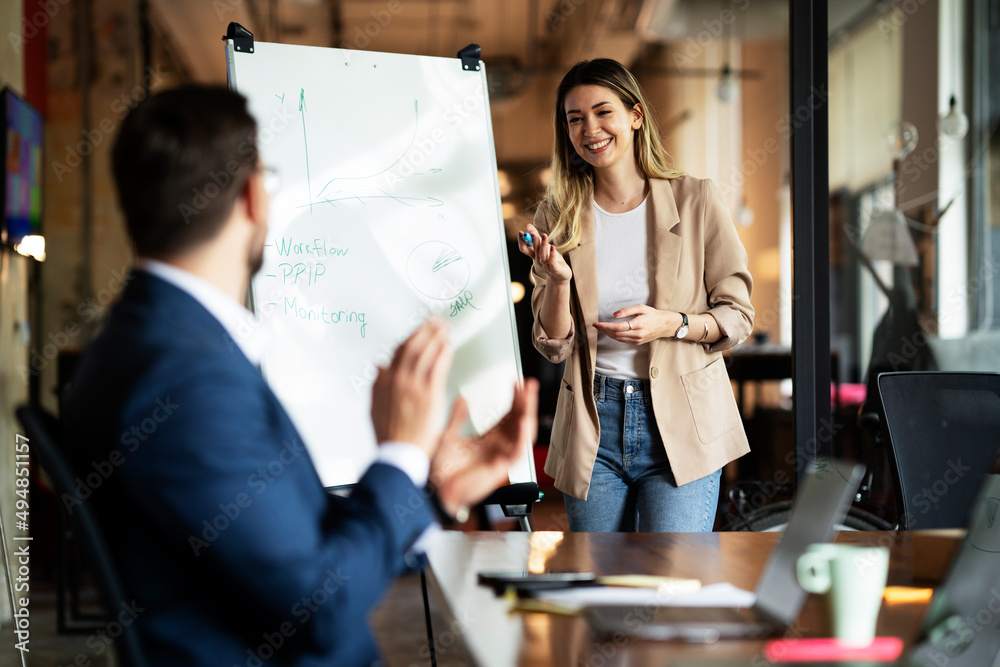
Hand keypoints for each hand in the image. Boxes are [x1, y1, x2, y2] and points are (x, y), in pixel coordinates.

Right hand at [370, 319, 451, 458]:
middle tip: (435, 321)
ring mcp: (413, 385)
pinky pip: (437, 367)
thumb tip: (380, 366)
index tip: (419, 329)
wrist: (399, 452)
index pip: (398, 352)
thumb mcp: (375, 406)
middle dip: (425, 331)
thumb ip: (377, 384)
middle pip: (412, 347)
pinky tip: (448, 345)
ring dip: (436, 337)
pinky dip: (443, 354)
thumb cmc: (389, 434)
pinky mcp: (429, 394)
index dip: (411, 337)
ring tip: (444, 327)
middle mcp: (398, 379)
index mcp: (385, 381)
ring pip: (425, 353)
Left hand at [429, 379, 538, 516]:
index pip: (508, 416)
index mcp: (488, 441)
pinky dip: (523, 437)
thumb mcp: (448, 436)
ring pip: (523, 434)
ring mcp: (500, 458)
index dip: (515, 399)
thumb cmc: (439, 470)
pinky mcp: (500, 469)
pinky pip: (517, 452)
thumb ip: (457, 417)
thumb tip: (462, 398)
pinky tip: (524, 422)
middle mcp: (498, 448)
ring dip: (528, 415)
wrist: (434, 490)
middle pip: (519, 421)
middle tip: (529, 384)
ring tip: (529, 398)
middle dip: (526, 402)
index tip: (517, 382)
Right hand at [518, 224, 571, 283]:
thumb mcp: (545, 247)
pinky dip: (552, 254)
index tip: (520, 232)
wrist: (562, 276)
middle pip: (534, 249)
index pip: (524, 249)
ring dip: (543, 244)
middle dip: (532, 240)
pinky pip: (552, 261)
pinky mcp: (555, 269)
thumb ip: (536, 237)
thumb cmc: (552, 260)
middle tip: (531, 231)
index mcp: (535, 255)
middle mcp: (538, 260)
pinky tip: (552, 247)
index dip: (522, 241)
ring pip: (543, 254)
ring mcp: (546, 266)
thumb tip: (528, 225)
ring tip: (544, 235)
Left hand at [592, 305, 679, 344]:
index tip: (597, 323)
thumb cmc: (653, 315)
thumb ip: (627, 310)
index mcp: (638, 325)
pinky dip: (615, 336)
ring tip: (602, 328)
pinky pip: (622, 340)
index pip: (617, 327)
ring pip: (618, 338)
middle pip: (616, 334)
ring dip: (608, 333)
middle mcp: (637, 334)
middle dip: (604, 330)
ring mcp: (637, 340)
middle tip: (596, 325)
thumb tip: (615, 315)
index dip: (605, 326)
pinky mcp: (637, 343)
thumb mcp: (641, 308)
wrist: (664, 325)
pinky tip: (611, 332)